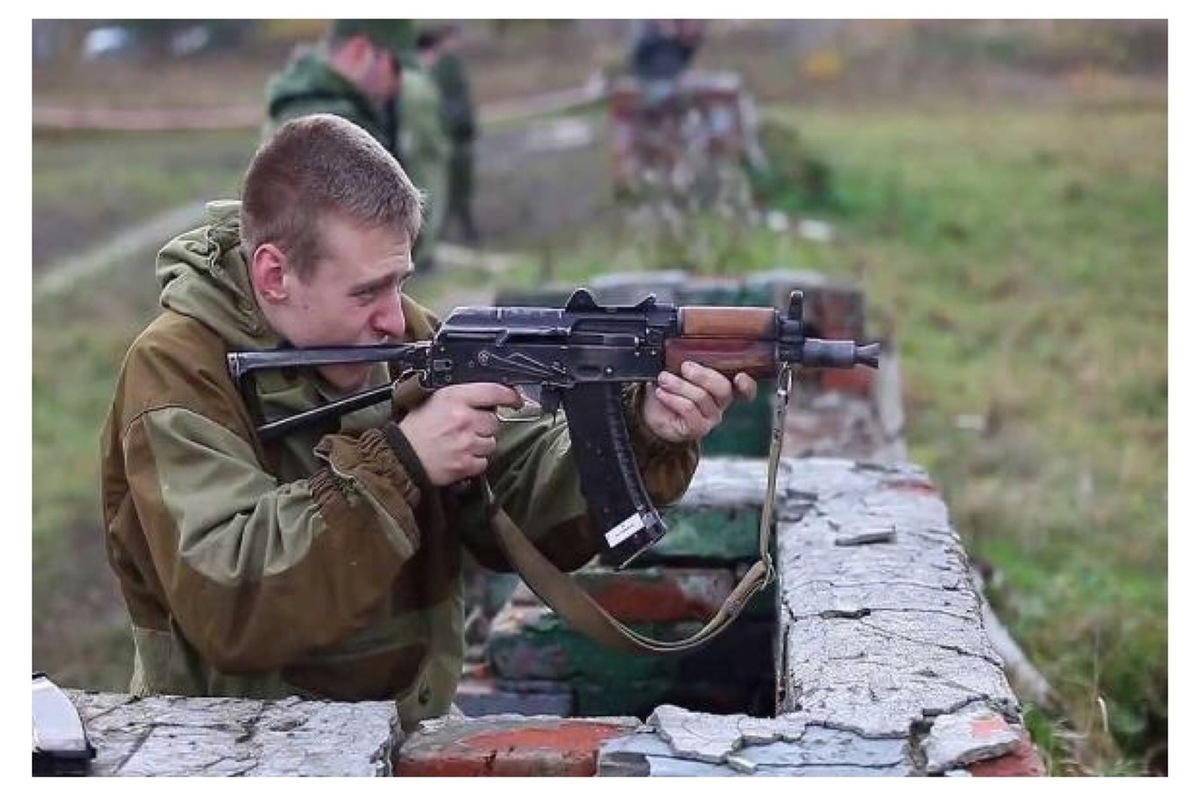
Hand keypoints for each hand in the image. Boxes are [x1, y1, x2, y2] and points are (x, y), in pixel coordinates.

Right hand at [397, 383, 523, 485]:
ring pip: (491, 443)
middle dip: (485, 425)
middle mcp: (463, 419)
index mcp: (454, 398)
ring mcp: (466, 443)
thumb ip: (460, 396)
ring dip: (481, 444)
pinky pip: (484, 461)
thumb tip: (486, 397)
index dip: (509, 395)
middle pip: (494, 421)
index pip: (493, 391)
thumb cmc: (416, 429)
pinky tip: (460, 456)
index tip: (514, 399)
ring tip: (461, 443)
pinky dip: (475, 461)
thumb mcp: (434, 400)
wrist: (401, 457)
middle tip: (468, 428)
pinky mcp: (466, 464)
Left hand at [641, 361, 756, 443]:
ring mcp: (711, 418)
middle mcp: (720, 404)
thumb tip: (684, 353)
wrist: (651, 415)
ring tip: (664, 378)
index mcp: (721, 388)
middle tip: (684, 366)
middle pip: (723, 388)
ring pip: (701, 397)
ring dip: (679, 384)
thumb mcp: (678, 373)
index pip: (746, 390)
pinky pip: (688, 409)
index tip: (739, 376)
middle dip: (702, 375)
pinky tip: (662, 393)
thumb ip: (687, 364)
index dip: (747, 385)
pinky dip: (672, 398)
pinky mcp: (697, 429)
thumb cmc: (668, 392)